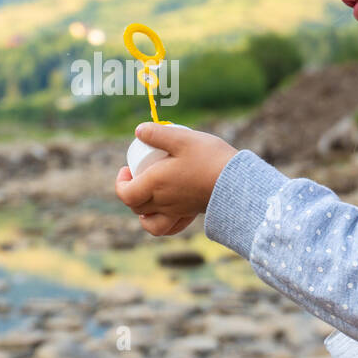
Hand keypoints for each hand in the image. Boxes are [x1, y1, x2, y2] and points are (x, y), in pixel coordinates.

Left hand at [114, 123, 236, 236]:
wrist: (237, 181)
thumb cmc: (209, 158)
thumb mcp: (182, 138)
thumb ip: (158, 134)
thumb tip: (139, 130)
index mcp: (155, 184)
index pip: (126, 194)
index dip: (120, 183)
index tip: (126, 169)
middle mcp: (163, 202)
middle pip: (136, 206)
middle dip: (130, 192)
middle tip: (138, 174)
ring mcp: (176, 211)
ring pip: (150, 222)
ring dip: (142, 212)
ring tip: (147, 196)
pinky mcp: (190, 214)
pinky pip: (170, 227)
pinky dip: (161, 222)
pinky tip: (165, 210)